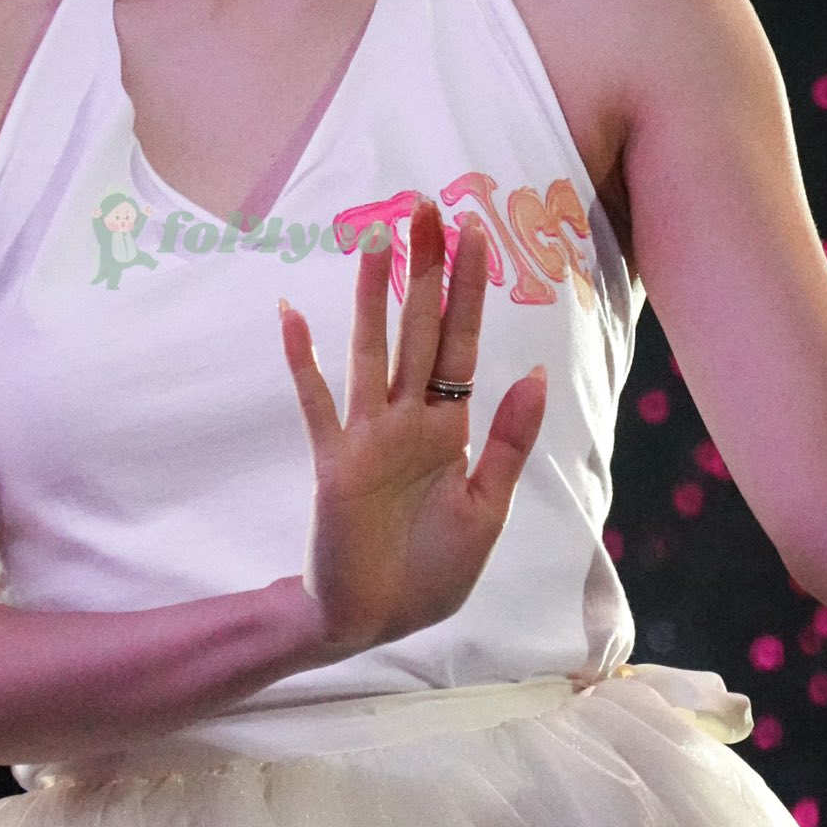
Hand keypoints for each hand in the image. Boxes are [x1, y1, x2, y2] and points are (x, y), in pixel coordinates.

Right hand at [277, 196, 547, 658]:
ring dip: (371, 295)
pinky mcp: (334, 463)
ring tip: (373, 238)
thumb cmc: (433, 570)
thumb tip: (535, 373)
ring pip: (372, 350)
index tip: (476, 231)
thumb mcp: (487, 510)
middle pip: (419, 328)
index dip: (471, 288)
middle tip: (425, 205)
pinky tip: (291, 314)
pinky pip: (317, 403)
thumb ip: (506, 441)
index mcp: (450, 428)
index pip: (463, 342)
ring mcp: (367, 436)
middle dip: (425, 269)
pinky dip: (302, 361)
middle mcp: (407, 418)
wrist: (378, 621)